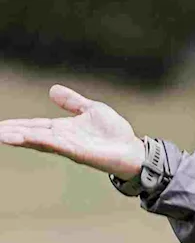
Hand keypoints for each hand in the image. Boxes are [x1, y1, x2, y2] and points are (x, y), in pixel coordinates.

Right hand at [0, 85, 143, 178]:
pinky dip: (38, 141)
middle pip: (30, 134)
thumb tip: (52, 89)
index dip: (16, 125)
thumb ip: (72, 102)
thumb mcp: (92, 109)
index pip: (34, 126)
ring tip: (0, 135)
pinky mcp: (77, 152)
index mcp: (63, 128)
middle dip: (11, 132)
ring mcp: (68, 146)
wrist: (133, 149)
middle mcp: (62, 138)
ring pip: (38, 140)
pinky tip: (24, 139)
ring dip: (18, 138)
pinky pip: (54, 145)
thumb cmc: (115, 133)